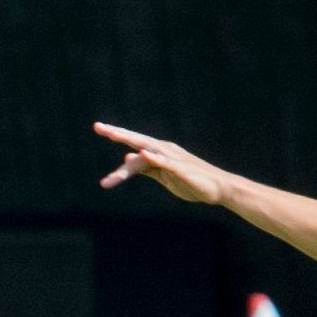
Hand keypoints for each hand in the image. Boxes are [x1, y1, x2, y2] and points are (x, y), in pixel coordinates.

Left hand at [94, 123, 226, 205]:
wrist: (217, 189)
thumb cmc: (191, 181)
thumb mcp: (162, 175)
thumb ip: (146, 167)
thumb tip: (128, 159)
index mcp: (158, 152)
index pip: (133, 142)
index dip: (117, 134)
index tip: (99, 127)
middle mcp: (164, 150)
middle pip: (137, 140)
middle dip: (118, 133)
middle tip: (98, 127)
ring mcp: (173, 158)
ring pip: (147, 149)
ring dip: (130, 143)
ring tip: (113, 135)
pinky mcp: (181, 169)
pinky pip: (166, 163)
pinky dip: (155, 158)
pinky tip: (143, 154)